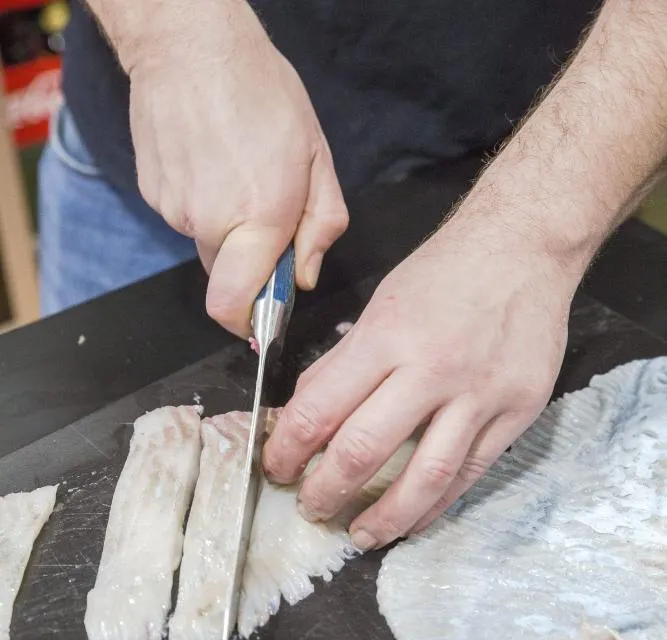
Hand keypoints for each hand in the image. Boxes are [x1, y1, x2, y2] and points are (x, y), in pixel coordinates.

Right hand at [118, 0, 347, 334]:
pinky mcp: (154, 194)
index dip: (248, 322)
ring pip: (206, 243)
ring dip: (224, 224)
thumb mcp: (316, 155)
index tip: (261, 319)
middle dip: (248, 260)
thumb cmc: (260, 90)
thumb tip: (305, 276)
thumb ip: (321, 225)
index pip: (236, 305)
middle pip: (228, 275)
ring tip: (236, 168)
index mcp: (259, 218)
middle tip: (265, 211)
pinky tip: (210, 160)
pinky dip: (200, 200)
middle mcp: (211, 222)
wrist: (190, 44)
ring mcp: (175, 209)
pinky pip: (184, 217)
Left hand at [263, 207, 579, 548]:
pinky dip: (437, 505)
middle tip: (312, 509)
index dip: (288, 450)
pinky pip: (471, 473)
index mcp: (387, 336)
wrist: (526, 247)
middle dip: (327, 491)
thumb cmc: (447, 272)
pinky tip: (414, 520)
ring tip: (361, 536)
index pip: (320, 409)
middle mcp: (432, 369)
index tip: (277, 468)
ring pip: (426, 475)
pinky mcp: (516, 413)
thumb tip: (305, 414)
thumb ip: (345, 362)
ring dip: (386, 517)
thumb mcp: (381, 302)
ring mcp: (479, 395)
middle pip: (365, 450)